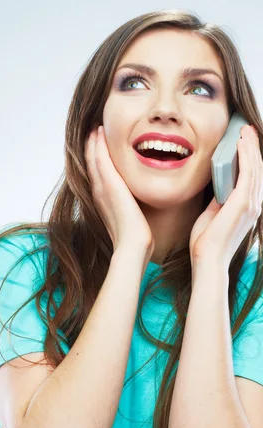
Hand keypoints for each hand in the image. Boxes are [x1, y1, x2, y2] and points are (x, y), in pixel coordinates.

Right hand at [85, 125, 153, 254]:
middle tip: (93, 129)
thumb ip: (132, 207)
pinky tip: (100, 132)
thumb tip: (140, 204)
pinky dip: (97, 145)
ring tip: (94, 127)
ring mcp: (101, 188)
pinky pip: (99, 159)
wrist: (133, 245)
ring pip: (92, 159)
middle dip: (91, 147)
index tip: (99, 144)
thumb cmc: (136, 237)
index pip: (97, 173)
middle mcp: (98, 192)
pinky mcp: (108, 185)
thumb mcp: (132, 218)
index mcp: (103, 200)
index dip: (96, 158)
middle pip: (90, 164)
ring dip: (93, 142)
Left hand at [189, 124, 261, 266]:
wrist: (207, 260)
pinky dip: (247, 156)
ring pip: (256, 168)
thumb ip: (217, 201)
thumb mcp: (212, 216)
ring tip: (244, 131)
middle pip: (257, 169)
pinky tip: (242, 143)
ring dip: (250, 147)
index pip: (252, 177)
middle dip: (252, 147)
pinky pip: (249, 173)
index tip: (243, 142)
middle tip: (246, 130)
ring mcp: (252, 204)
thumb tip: (217, 188)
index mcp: (247, 207)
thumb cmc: (206, 242)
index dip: (250, 157)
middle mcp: (254, 204)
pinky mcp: (244, 203)